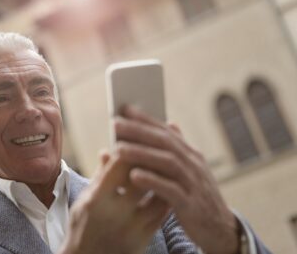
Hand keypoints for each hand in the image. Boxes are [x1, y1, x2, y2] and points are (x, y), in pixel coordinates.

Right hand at [59, 151, 168, 253]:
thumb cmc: (81, 228)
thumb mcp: (83, 201)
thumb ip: (100, 176)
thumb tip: (108, 151)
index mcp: (97, 200)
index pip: (120, 165)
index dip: (131, 148)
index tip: (137, 137)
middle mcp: (116, 213)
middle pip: (144, 178)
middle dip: (151, 160)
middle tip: (158, 146)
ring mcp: (133, 227)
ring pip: (159, 195)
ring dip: (163, 178)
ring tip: (167, 164)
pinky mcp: (144, 239)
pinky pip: (163, 214)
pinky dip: (166, 197)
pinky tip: (166, 187)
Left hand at [114, 106, 238, 253]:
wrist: (220, 228)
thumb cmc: (197, 196)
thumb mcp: (191, 169)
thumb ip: (178, 148)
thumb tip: (169, 123)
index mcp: (190, 154)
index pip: (166, 131)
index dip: (146, 119)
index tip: (125, 108)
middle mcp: (193, 164)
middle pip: (164, 143)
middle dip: (139, 131)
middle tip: (116, 124)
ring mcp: (193, 183)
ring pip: (167, 162)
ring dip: (141, 153)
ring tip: (119, 148)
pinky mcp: (190, 204)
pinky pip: (170, 190)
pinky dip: (152, 181)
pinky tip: (134, 176)